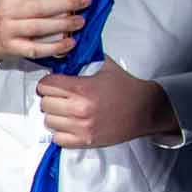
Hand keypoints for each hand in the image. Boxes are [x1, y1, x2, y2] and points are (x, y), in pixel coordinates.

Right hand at [0, 0, 98, 72]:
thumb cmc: (5, 11)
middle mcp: (10, 9)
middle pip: (41, 6)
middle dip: (66, 2)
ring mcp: (10, 30)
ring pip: (40, 27)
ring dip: (64, 24)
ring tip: (80, 20)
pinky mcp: (13, 47)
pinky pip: (37, 49)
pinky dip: (55, 47)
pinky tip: (69, 42)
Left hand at [36, 57, 176, 148]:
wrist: (147, 109)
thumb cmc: (126, 88)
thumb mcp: (106, 66)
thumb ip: (84, 58)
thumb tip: (67, 50)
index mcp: (83, 89)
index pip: (46, 85)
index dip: (48, 82)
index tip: (53, 83)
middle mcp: (80, 109)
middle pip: (45, 103)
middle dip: (50, 97)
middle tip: (60, 96)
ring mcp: (82, 127)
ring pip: (49, 121)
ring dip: (55, 115)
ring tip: (65, 110)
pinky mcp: (86, 141)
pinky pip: (58, 138)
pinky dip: (61, 132)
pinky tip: (69, 124)